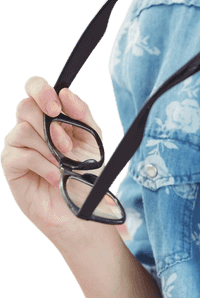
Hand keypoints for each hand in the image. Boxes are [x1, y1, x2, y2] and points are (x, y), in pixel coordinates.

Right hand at [1, 75, 120, 241]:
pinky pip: (20, 153)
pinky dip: (42, 165)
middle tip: (66, 146)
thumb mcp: (92, 141)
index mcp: (50, 116)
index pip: (35, 87)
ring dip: (48, 148)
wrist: (81, 209)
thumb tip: (66, 94)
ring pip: (22, 130)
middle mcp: (31, 127)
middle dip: (49, 125)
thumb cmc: (85, 175)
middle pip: (26, 106)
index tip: (57, 107)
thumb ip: (82, 114)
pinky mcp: (10, 165)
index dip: (42, 91)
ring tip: (63, 166)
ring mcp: (18, 145)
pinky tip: (54, 177)